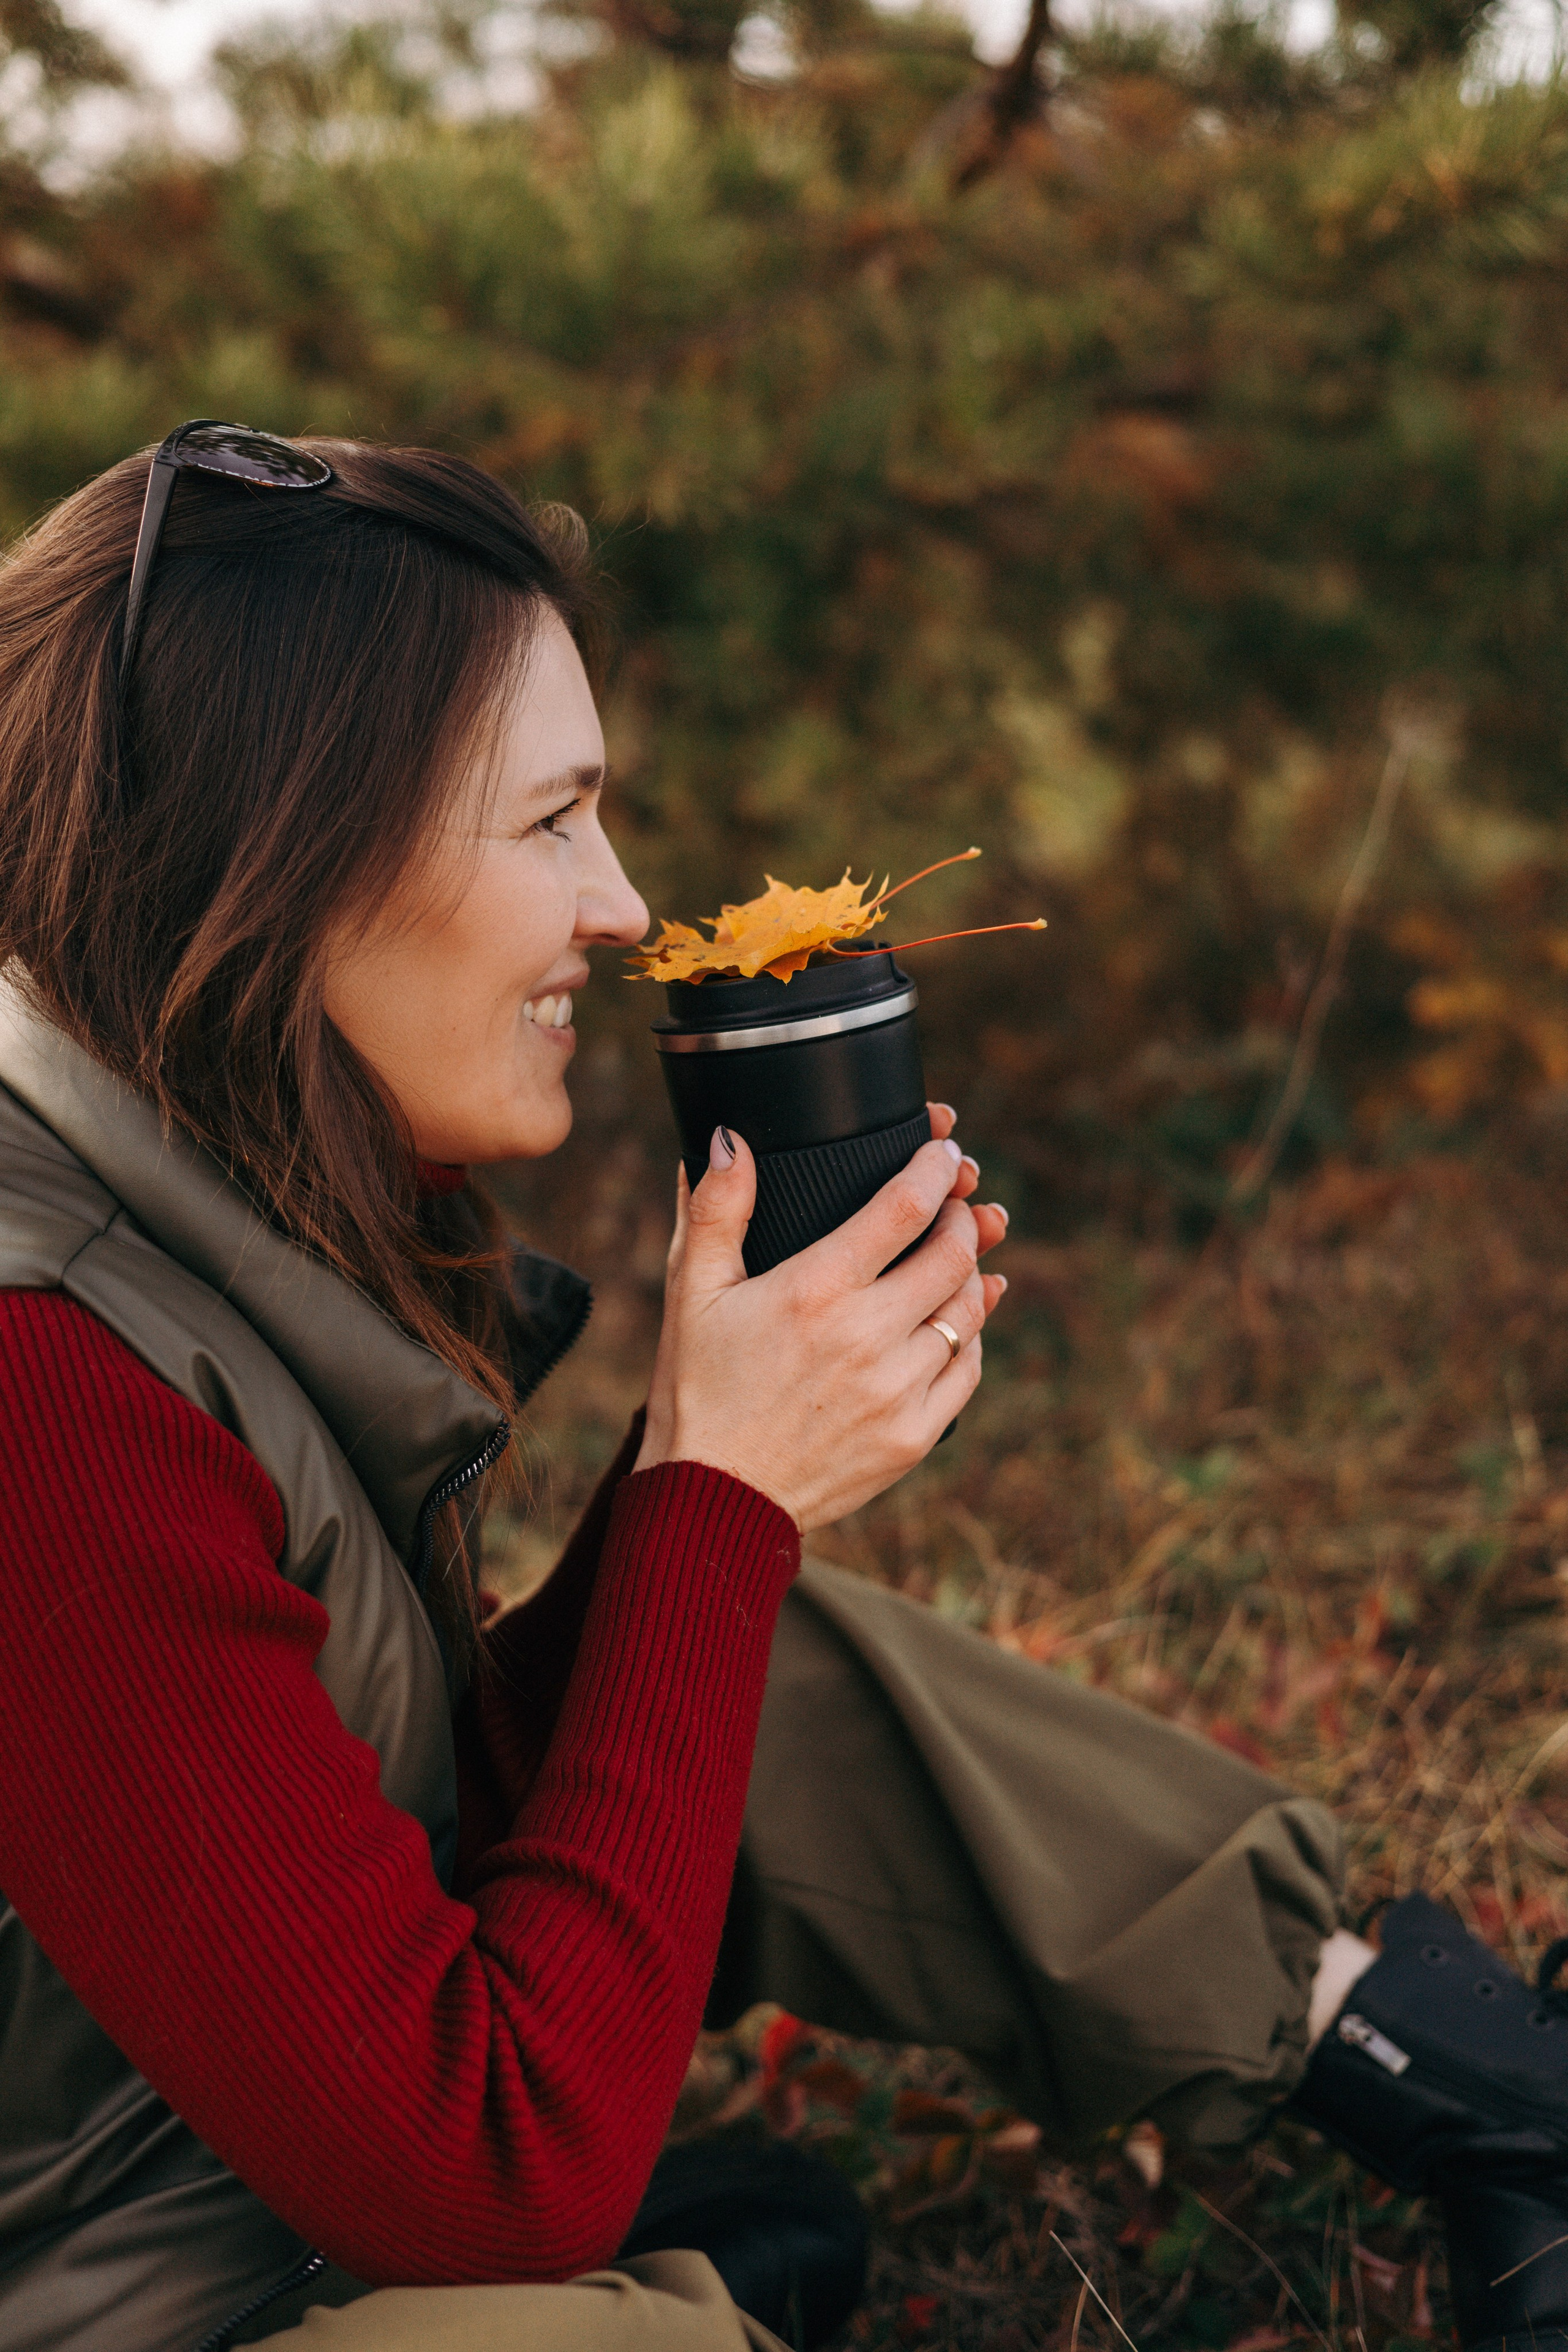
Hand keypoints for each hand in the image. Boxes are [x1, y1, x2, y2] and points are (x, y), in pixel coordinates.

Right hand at [634, 1104, 1008, 1531]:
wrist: (713, 1500)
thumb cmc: (697, 1388)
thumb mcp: (691, 1292)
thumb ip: (715, 1209)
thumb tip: (729, 1138)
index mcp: (814, 1290)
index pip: (904, 1207)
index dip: (935, 1168)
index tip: (946, 1149)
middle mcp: (865, 1337)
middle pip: (952, 1255)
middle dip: (962, 1217)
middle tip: (958, 1205)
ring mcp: (896, 1391)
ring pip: (968, 1311)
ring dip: (972, 1274)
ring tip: (962, 1256)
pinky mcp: (914, 1437)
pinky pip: (968, 1371)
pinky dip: (971, 1336)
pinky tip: (960, 1320)